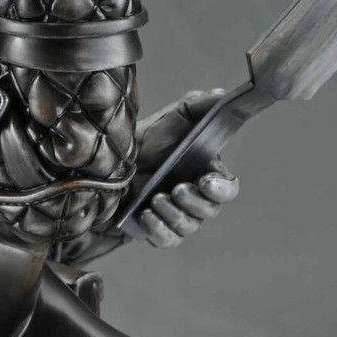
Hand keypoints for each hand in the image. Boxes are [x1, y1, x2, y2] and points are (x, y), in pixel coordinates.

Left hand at [131, 88, 238, 247]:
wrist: (109, 157)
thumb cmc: (146, 137)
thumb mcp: (175, 115)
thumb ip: (201, 104)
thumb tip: (223, 95)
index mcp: (206, 172)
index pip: (227, 188)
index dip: (221, 189)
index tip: (205, 182)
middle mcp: (195, 197)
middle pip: (210, 211)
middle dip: (194, 202)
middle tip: (175, 189)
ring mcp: (175, 216)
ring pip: (188, 227)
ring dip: (174, 215)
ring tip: (155, 199)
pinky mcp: (155, 230)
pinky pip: (167, 240)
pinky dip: (159, 231)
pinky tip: (146, 216)